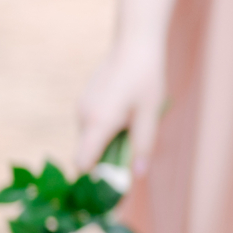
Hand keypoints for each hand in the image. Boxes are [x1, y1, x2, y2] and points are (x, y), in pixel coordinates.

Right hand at [76, 39, 165, 175]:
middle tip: (131, 162)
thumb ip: (143, 146)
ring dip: (108, 143)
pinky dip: (106, 130)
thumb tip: (136, 175)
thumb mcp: (150, 114)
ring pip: (91, 139)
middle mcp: (84, 116)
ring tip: (133, 128)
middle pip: (87, 153)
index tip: (109, 190)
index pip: (83, 163)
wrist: (134, 42)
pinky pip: (92, 125)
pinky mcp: (85, 99)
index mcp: (98, 122)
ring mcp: (82, 106)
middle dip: (106, 162)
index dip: (93, 180)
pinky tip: (126, 115)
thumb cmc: (145, 77)